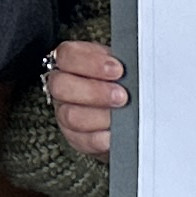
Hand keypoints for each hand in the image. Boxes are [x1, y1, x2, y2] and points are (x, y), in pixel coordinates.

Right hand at [41, 38, 125, 160]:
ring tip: (121, 115)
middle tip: (121, 95)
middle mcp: (62, 86)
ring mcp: (65, 112)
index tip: (117, 69)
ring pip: (70, 115)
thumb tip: (134, 70)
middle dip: (94, 91)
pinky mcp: (75, 137)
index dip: (90, 63)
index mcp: (70, 62)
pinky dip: (100, 138)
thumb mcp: (119, 65)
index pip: (67, 56)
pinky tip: (114, 134)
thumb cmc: (120, 81)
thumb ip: (122, 63)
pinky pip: (81, 140)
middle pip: (61, 86)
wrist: (124, 110)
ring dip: (99, 116)